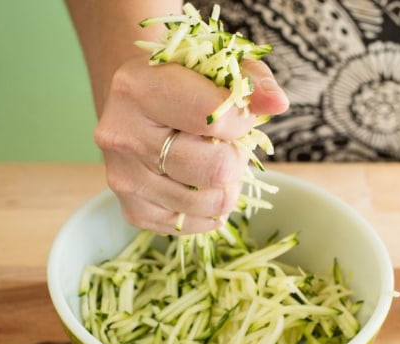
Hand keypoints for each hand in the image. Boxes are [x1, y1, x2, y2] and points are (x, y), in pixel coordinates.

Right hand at [94, 55, 289, 234]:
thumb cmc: (179, 80)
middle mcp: (122, 135)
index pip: (214, 117)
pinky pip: (189, 225)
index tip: (239, 115)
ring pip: (207, 203)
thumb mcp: (213, 62)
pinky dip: (206, 211)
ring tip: (214, 163)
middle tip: (229, 145)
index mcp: (137, 87)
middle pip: (215, 168)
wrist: (133, 104)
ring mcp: (123, 178)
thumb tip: (277, 103)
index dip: (243, 120)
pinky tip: (198, 184)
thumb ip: (250, 77)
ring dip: (225, 187)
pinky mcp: (131, 210)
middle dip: (237, 158)